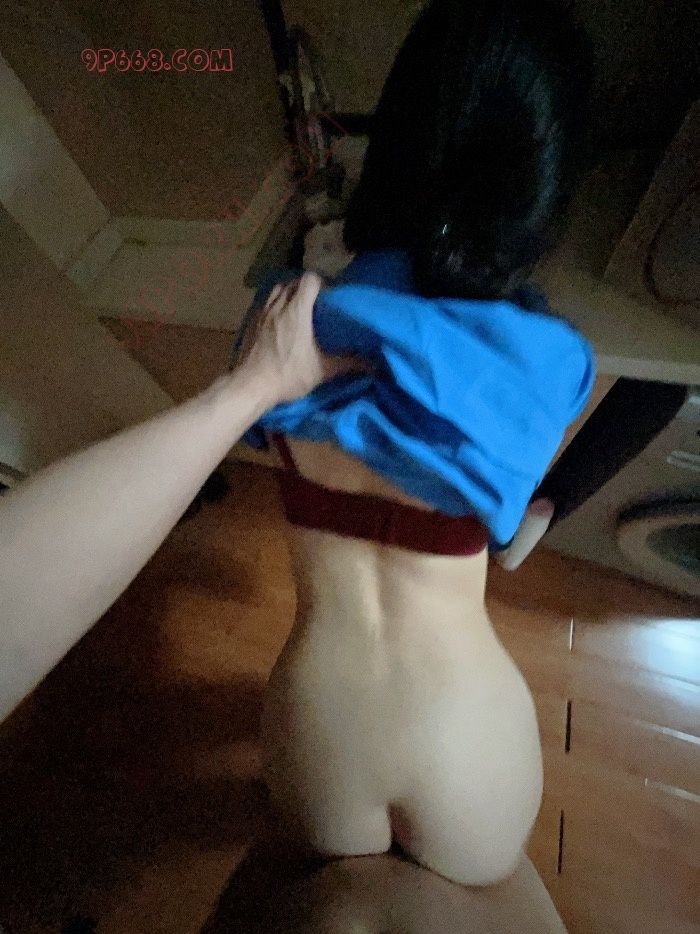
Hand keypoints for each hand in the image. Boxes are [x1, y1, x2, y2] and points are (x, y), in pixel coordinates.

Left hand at [236, 272, 362, 405]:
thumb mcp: (321, 370)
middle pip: (292, 282)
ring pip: (276, 291)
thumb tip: (373, 365)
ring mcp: (261, 312)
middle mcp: (278, 305)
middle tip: (316, 303)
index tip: (329, 296)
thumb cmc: (287, 375)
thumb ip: (348, 363)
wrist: (250, 386)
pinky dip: (274, 306)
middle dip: (305, 288)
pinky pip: (265, 304)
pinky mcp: (250, 322)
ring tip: (298, 309)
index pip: (310, 280)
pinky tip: (280, 322)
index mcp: (297, 310)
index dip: (321, 283)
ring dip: (288, 294)